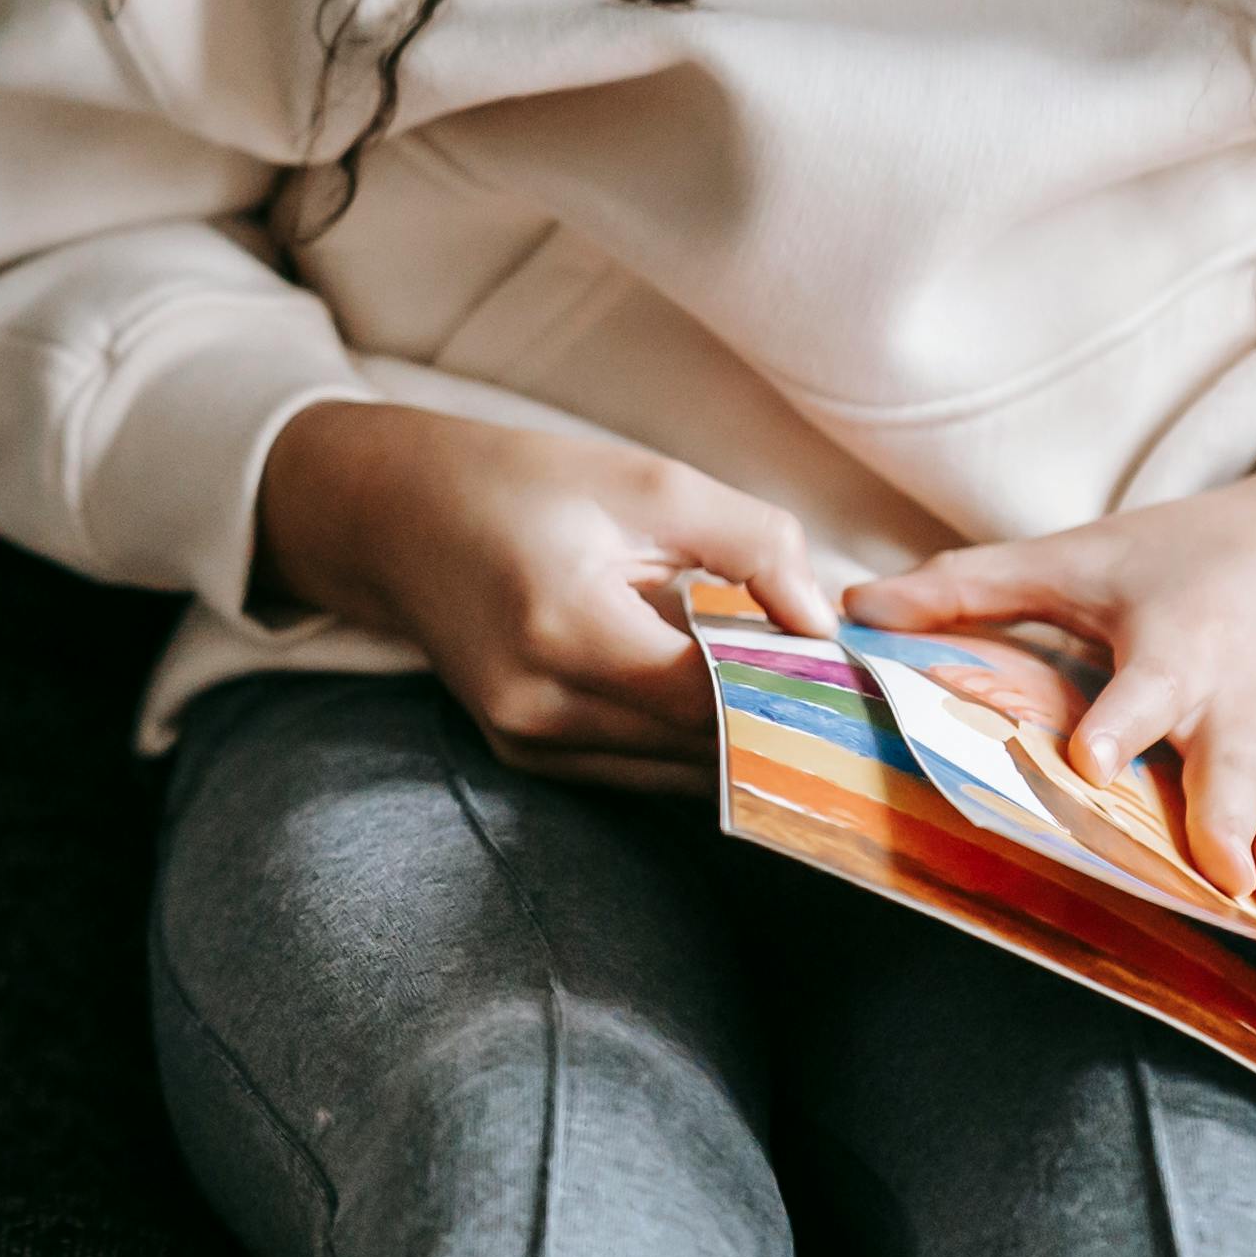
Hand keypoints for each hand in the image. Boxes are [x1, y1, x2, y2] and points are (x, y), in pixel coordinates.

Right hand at [254, 400, 845, 794]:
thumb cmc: (517, 483)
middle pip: (702, 749)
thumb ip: (752, 545)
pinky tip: (731, 702)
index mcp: (564, 629)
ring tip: (803, 695)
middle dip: (782, 722)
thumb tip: (828, 623)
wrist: (392, 516)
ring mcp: (527, 744)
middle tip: (855, 692)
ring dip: (742, 741)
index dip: (795, 688)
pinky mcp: (527, 758)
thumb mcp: (645, 481)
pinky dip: (691, 743)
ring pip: (678, 775)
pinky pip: (640, 772)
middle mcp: (538, 708)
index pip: (714, 696)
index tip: (863, 674)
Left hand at [846, 435, 1255, 975]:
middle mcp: (1243, 714)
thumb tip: (853, 604)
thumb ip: (969, 588)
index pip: (1143, 695)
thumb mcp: (1084, 556)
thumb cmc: (1194, 553)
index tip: (1094, 762)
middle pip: (1233, 778)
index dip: (1117, 727)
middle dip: (1224, 825)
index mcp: (1177, 652)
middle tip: (1217, 875)